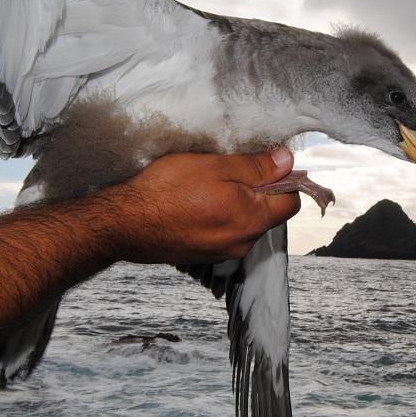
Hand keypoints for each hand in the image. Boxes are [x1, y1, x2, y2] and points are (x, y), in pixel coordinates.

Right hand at [103, 147, 301, 263]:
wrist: (124, 224)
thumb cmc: (167, 191)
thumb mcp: (215, 166)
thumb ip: (256, 166)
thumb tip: (287, 161)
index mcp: (252, 220)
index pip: (290, 202)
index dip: (284, 179)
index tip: (266, 163)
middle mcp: (242, 243)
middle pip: (267, 213)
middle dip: (256, 190)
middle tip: (228, 169)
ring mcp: (221, 253)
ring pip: (243, 222)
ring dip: (234, 203)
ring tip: (206, 185)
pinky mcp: (202, 255)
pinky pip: (222, 232)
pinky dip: (216, 216)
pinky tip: (194, 203)